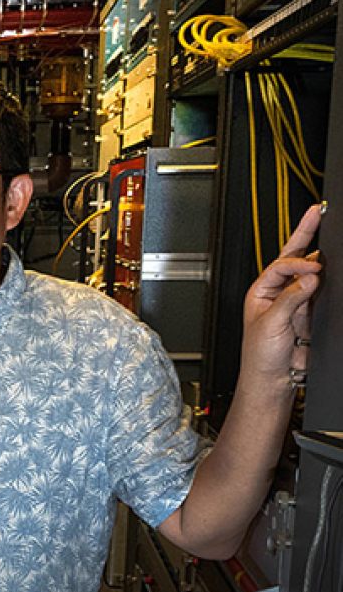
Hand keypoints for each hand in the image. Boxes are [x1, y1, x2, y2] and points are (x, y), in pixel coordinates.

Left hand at [241, 201, 324, 386]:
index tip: (314, 267)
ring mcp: (295, 301)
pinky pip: (321, 291)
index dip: (298, 264)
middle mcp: (277, 292)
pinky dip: (328, 281)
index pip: (281, 266)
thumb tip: (309, 278)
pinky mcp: (310, 312)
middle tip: (316, 213)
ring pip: (310, 273)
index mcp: (260, 291)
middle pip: (293, 259)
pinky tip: (331, 271)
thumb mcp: (272, 323)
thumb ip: (290, 299)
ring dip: (320, 257)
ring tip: (329, 233)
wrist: (273, 377)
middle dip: (305, 235)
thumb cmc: (259, 354)